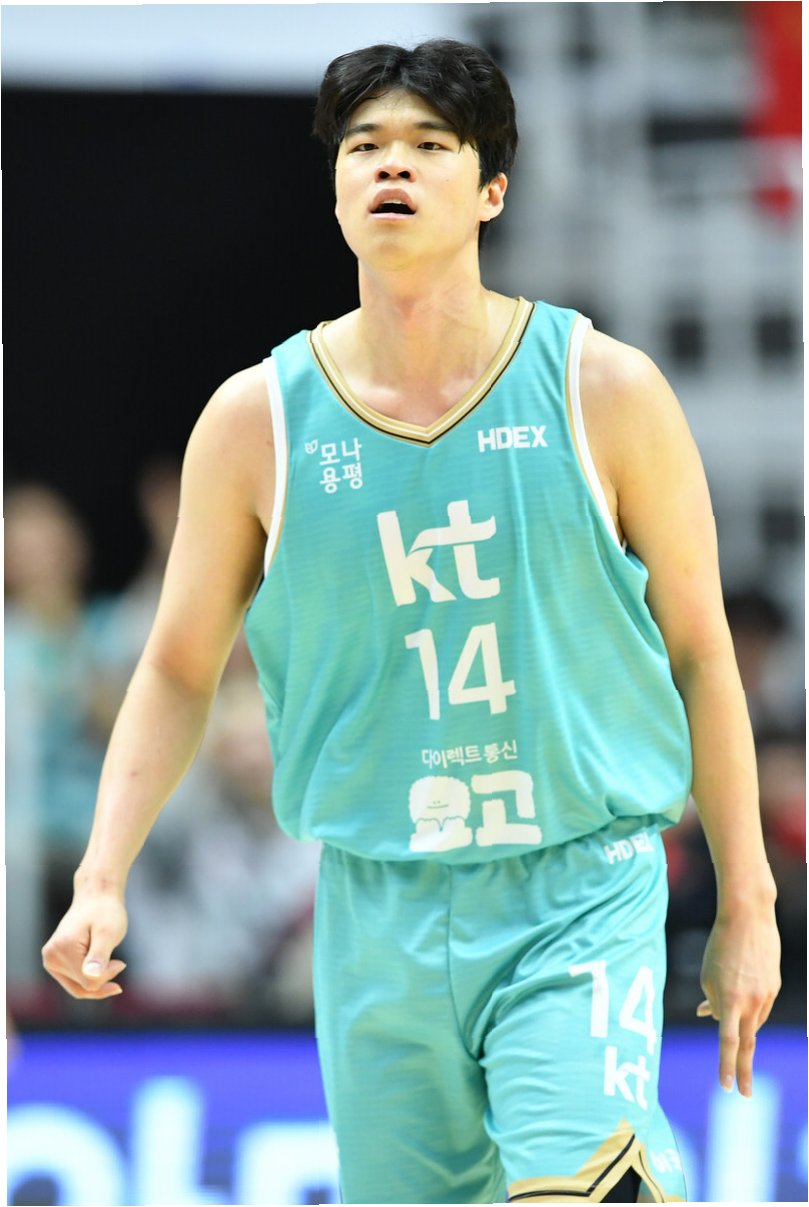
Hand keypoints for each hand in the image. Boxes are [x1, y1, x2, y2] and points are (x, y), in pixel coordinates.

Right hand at [42, 893, 128, 1000]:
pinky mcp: (55, 963)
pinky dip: (90, 978)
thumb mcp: (108, 932)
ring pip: (78, 988)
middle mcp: (50, 957)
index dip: (108, 975)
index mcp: (62, 949)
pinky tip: (102, 966)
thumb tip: (90, 975)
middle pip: (83, 987)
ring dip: (97, 978)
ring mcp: (50, 960)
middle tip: (117, 962)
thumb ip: (99, 954)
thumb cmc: (105, 912)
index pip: (89, 982)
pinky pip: (74, 983)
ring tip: (106, 957)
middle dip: (102, 978)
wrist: (96, 898)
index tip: (122, 963)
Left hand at [697, 904, 780, 1096]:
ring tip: (723, 985)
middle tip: (744, 1094)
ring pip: (751, 1020)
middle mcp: (752, 1002)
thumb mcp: (708, 975)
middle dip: (744, 1069)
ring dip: (737, 1019)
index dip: (727, 1066)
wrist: (749, 918)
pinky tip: (736, 982)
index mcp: (730, 1000)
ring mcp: (767, 995)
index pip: (728, 1042)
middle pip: (747, 1043)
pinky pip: (758, 1004)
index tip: (727, 1088)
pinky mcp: (775, 986)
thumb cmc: (720, 946)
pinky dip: (746, 1004)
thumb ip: (712, 1002)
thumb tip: (711, 1019)